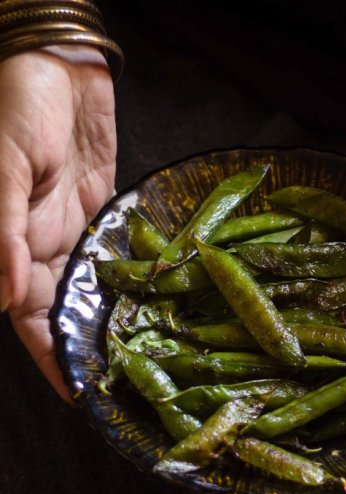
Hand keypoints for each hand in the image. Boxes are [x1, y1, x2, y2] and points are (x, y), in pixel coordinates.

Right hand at [0, 46, 115, 402]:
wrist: (59, 70)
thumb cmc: (18, 110)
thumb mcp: (5, 170)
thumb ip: (4, 231)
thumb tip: (5, 295)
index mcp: (16, 245)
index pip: (30, 317)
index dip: (50, 355)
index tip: (77, 393)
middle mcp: (48, 246)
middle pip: (67, 309)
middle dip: (89, 345)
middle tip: (123, 382)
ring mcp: (80, 230)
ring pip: (96, 286)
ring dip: (115, 317)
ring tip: (145, 353)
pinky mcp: (106, 211)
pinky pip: (119, 252)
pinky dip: (132, 277)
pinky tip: (154, 299)